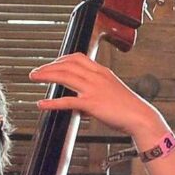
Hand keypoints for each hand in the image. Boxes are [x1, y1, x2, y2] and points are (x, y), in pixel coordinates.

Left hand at [29, 54, 164, 147]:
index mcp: (102, 72)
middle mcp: (96, 76)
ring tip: (35, 77)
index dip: (61, 59)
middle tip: (36, 71)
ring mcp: (93, 89)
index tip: (51, 64)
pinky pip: (67, 101)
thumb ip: (94, 94)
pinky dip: (52, 103)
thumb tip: (78, 104)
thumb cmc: (128, 107)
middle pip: (67, 64)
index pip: (77, 57)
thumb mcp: (111, 93)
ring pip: (64, 76)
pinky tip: (42, 104)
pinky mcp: (92, 103)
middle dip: (48, 66)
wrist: (140, 116)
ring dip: (46, 75)